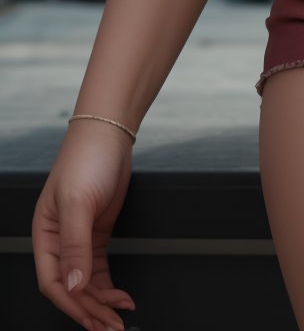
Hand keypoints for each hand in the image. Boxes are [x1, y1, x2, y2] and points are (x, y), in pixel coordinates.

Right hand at [32, 120, 138, 330]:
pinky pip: (99, 268)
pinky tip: (120, 297)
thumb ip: (76, 245)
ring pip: (86, 282)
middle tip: (111, 327)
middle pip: (71, 286)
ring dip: (101, 302)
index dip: (70, 304)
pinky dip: (109, 285)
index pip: (53, 281)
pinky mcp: (98, 232)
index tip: (91, 318)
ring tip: (119, 319)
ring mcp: (79, 237)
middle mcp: (59, 240)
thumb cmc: (87, 158)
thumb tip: (74, 283)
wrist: (110, 132)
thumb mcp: (78, 203)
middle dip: (90, 309)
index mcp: (45, 234)